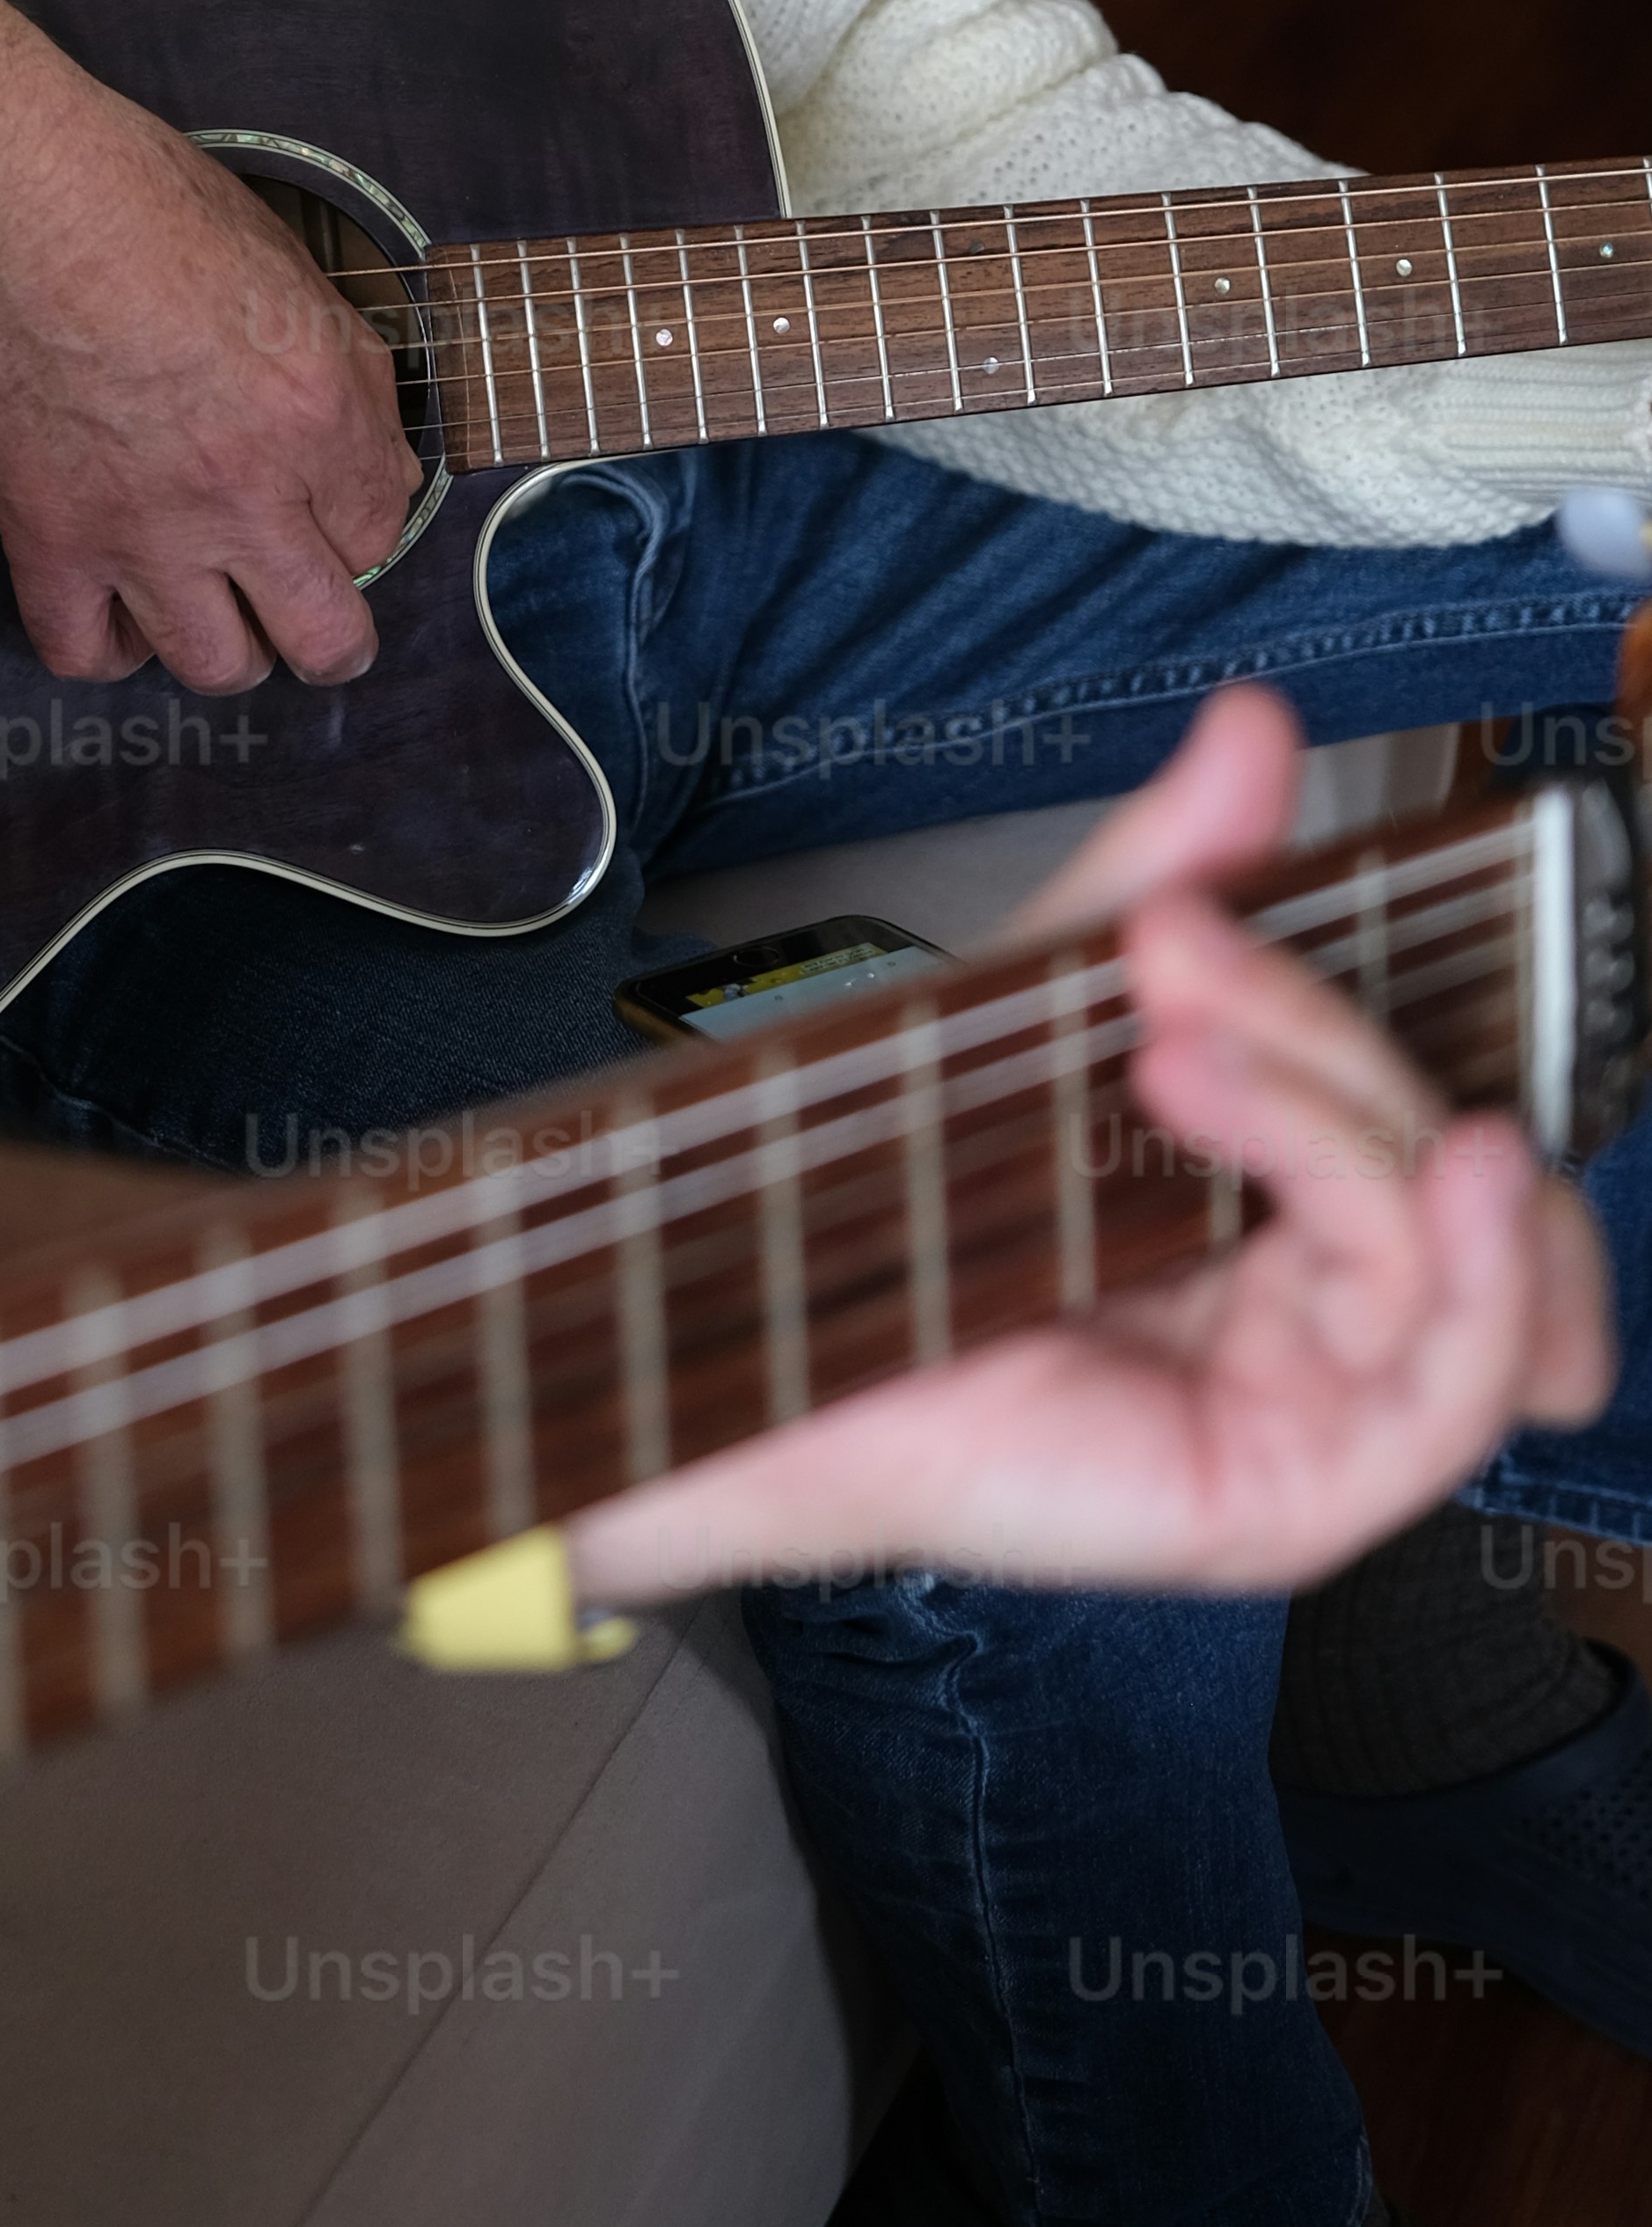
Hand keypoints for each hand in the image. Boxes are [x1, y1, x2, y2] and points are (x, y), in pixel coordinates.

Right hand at [0, 0, 417, 686]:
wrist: (7, 199)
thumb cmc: (142, 202)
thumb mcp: (290, 267)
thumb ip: (347, 378)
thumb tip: (373, 464)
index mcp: (318, 411)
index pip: (382, 530)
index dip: (359, 519)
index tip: (328, 502)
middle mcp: (244, 491)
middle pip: (325, 640)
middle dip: (330, 634)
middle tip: (305, 604)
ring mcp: (143, 529)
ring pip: (217, 667)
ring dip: (226, 645)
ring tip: (210, 604)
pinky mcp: (49, 540)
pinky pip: (86, 653)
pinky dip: (108, 645)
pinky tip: (117, 605)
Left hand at [564, 685, 1616, 1607]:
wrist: (752, 1320)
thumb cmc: (897, 1192)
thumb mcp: (1058, 1005)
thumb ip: (1179, 877)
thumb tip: (1256, 727)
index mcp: (1293, 1219)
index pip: (1455, 1124)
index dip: (1447, 1022)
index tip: (1325, 895)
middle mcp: (1327, 1323)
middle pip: (1454, 1174)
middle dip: (1337, 1037)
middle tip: (1182, 949)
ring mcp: (1320, 1415)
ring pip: (1460, 1257)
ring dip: (1352, 1120)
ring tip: (1188, 1044)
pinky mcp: (1290, 1499)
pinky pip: (1450, 1389)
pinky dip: (1473, 1269)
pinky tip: (1424, 1170)